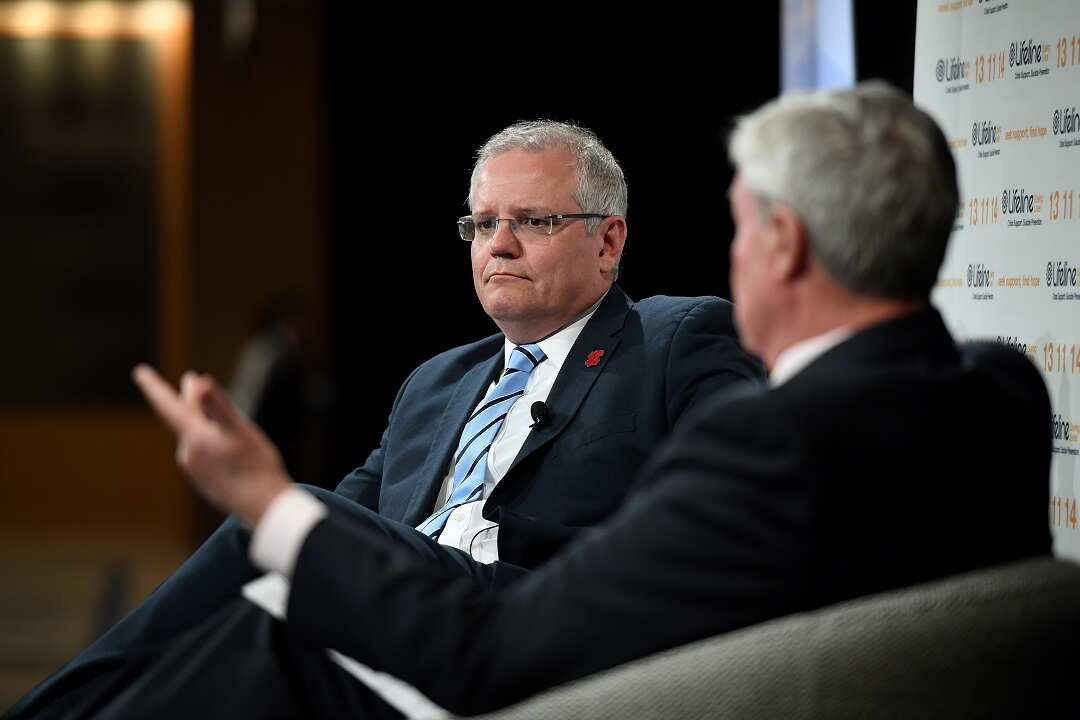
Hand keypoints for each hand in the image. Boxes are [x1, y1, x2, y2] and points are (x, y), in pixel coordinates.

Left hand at [132, 364, 290, 526]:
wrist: (264, 508)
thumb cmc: (255, 465)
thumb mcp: (239, 429)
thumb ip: (217, 404)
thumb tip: (198, 381)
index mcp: (194, 437)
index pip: (168, 406)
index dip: (154, 387)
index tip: (139, 372)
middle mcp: (189, 454)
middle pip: (185, 419)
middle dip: (188, 400)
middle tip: (190, 380)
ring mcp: (196, 470)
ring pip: (197, 437)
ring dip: (202, 421)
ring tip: (217, 413)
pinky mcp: (207, 482)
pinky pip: (204, 453)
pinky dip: (210, 441)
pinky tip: (226, 447)